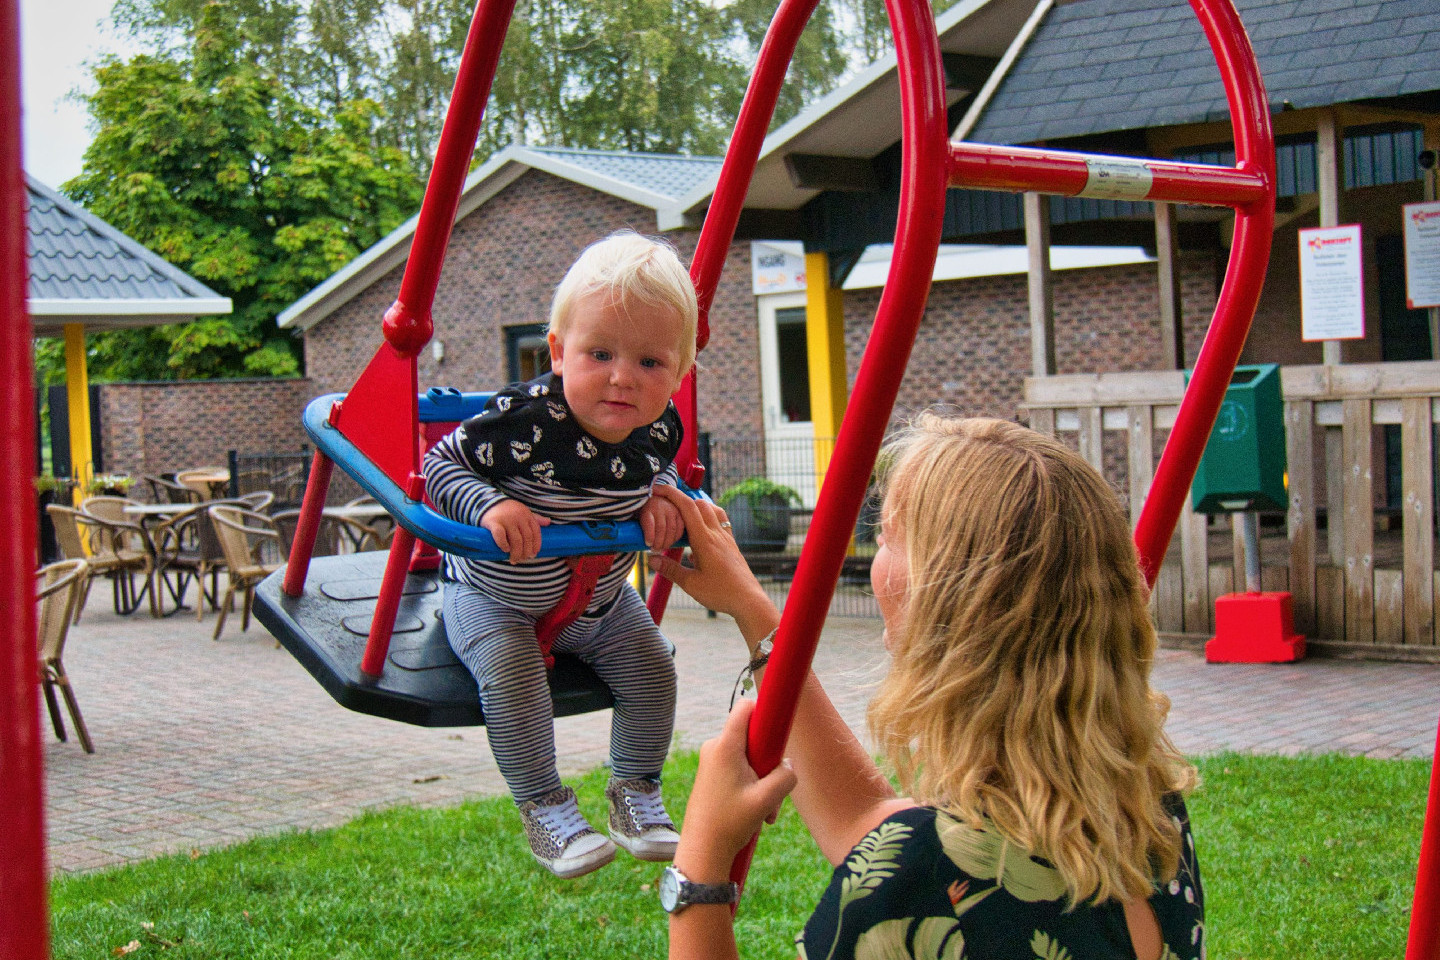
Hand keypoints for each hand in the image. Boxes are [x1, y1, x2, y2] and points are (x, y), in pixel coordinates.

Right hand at [481, 498, 549, 562]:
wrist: (487, 502)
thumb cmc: (508, 511)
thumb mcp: (523, 512)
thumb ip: (535, 518)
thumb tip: (548, 522)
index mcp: (526, 515)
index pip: (536, 532)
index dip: (536, 545)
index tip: (533, 554)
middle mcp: (518, 517)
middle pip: (527, 538)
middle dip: (526, 552)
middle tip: (522, 559)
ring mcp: (506, 519)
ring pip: (516, 540)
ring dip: (516, 553)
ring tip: (514, 559)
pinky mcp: (493, 522)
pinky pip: (500, 536)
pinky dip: (504, 545)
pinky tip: (505, 550)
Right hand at [647, 484, 775, 635]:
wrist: (748, 600)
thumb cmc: (720, 593)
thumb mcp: (691, 583)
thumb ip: (670, 569)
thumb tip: (651, 559)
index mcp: (704, 540)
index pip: (687, 507)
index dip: (672, 494)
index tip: (659, 489)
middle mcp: (717, 534)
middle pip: (700, 504)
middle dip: (682, 499)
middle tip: (668, 504)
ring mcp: (727, 538)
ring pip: (713, 511)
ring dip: (698, 507)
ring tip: (685, 517)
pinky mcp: (732, 545)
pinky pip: (721, 523)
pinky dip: (709, 519)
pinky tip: (701, 535)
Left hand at [675, 699, 796, 878]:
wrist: (703, 851)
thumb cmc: (730, 824)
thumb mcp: (767, 799)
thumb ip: (786, 776)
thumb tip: (788, 766)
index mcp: (725, 747)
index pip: (745, 708)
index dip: (764, 712)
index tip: (779, 728)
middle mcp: (715, 748)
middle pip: (753, 737)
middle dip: (769, 761)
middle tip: (771, 788)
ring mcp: (712, 761)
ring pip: (749, 758)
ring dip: (763, 781)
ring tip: (765, 810)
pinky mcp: (712, 774)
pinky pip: (740, 770)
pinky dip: (752, 788)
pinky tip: (756, 813)